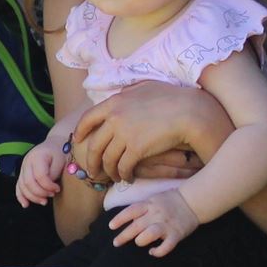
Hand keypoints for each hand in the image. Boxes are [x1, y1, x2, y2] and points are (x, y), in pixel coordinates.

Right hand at [16, 142, 65, 206]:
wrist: (54, 144)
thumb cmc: (59, 152)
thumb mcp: (60, 160)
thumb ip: (53, 173)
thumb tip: (48, 187)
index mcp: (37, 156)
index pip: (39, 175)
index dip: (48, 186)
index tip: (57, 189)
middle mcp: (27, 162)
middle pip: (29, 182)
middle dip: (40, 193)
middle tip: (51, 195)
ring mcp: (23, 168)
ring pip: (22, 186)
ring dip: (33, 197)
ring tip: (44, 202)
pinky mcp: (22, 173)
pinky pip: (18, 187)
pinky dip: (21, 197)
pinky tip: (25, 205)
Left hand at [72, 83, 228, 184]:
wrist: (187, 111)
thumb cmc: (171, 97)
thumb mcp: (144, 87)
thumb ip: (129, 92)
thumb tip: (122, 92)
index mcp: (114, 102)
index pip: (88, 119)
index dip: (80, 132)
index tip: (78, 141)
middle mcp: (115, 118)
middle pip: (94, 145)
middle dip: (91, 161)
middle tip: (92, 171)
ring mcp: (124, 134)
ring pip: (108, 160)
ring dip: (109, 172)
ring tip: (114, 177)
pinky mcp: (136, 149)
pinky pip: (123, 167)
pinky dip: (123, 175)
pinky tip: (127, 178)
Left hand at [110, 191, 201, 256]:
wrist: (193, 201)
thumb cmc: (170, 201)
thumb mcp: (154, 198)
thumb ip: (142, 208)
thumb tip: (128, 220)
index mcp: (149, 204)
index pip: (131, 211)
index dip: (120, 219)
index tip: (111, 226)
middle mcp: (156, 214)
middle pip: (137, 226)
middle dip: (124, 236)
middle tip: (116, 243)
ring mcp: (167, 224)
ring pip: (149, 235)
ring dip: (141, 241)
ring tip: (139, 243)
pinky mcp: (176, 234)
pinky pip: (166, 246)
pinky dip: (158, 251)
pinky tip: (152, 252)